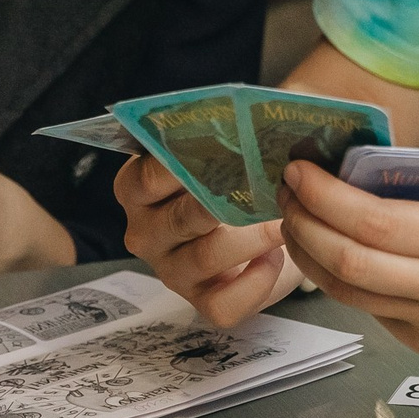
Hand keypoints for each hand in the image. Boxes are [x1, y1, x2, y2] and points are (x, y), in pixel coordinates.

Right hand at [115, 155, 300, 326]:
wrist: (256, 232)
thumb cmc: (231, 183)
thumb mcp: (218, 156)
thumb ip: (217, 138)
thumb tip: (247, 114)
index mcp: (136, 188)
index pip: (150, 175)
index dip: (188, 163)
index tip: (228, 146)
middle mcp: (145, 232)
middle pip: (181, 216)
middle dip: (226, 201)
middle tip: (264, 184)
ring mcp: (170, 271)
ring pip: (206, 257)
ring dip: (252, 237)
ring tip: (282, 218)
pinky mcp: (200, 302)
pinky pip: (224, 302)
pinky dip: (256, 282)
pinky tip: (275, 259)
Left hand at [278, 164, 418, 367]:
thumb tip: (366, 161)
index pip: (378, 221)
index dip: (327, 197)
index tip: (301, 172)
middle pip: (353, 261)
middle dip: (305, 224)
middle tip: (286, 195)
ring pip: (351, 293)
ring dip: (311, 255)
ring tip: (296, 223)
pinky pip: (373, 312)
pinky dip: (344, 281)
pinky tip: (332, 254)